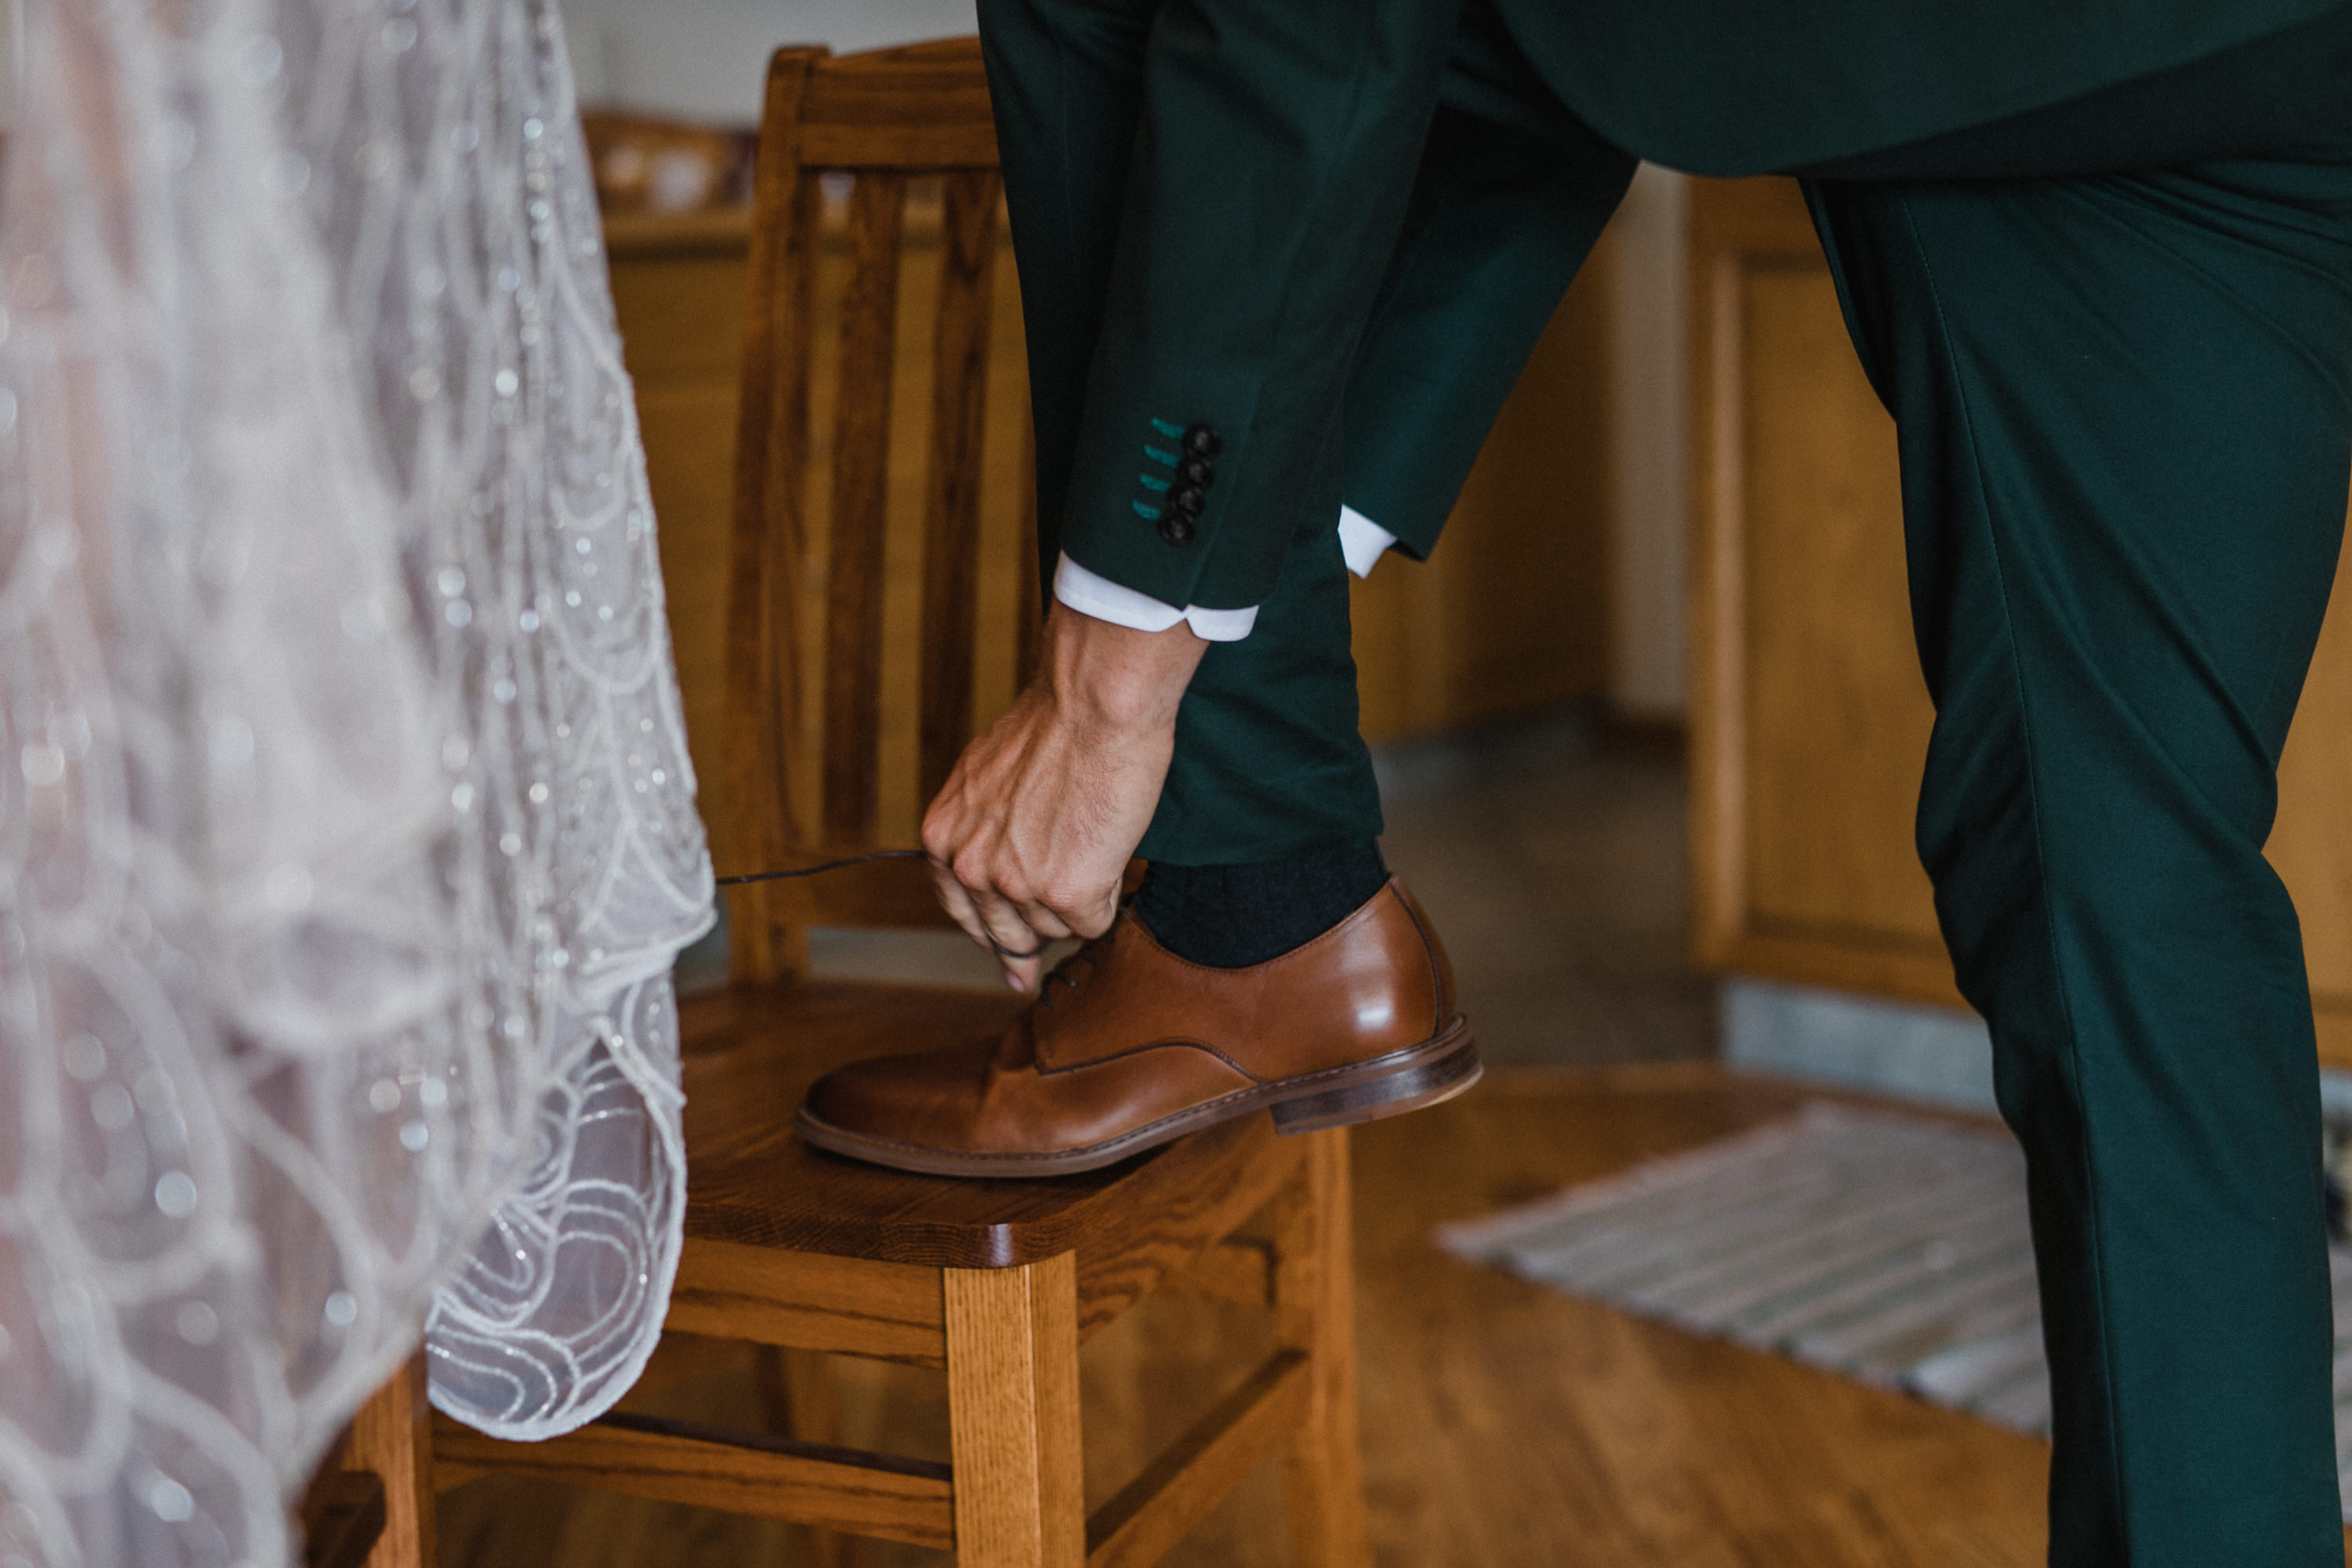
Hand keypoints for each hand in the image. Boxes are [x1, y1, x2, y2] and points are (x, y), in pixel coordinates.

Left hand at [922, 600, 1207, 988]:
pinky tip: (1110, 850)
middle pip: (1010, 933)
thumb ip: (984, 832)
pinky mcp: (1064, 893)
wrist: (1092, 704)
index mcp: (943, 836)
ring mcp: (1014, 885)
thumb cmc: (1054, 726)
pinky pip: (1094, 923)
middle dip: (1035, 929)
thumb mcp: (989, 779)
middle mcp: (969, 867)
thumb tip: (998, 877)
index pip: (962, 910)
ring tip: (1093, 837)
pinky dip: (1109, 894)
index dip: (993, 926)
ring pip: (1056, 928)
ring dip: (1080, 897)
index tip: (1007, 951)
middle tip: (1049, 924)